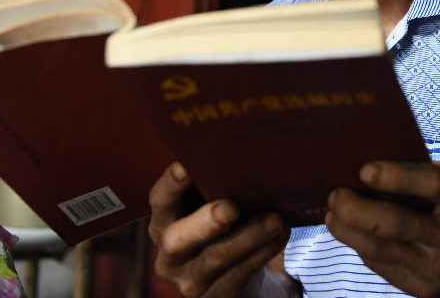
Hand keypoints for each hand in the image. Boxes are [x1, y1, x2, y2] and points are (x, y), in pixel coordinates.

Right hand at [148, 162, 291, 297]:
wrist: (236, 279)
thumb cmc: (223, 230)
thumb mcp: (211, 210)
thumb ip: (215, 189)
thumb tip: (244, 155)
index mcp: (164, 223)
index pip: (159, 202)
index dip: (170, 184)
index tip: (186, 164)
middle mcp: (169, 255)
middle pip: (177, 238)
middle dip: (204, 221)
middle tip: (230, 207)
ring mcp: (190, 280)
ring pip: (215, 258)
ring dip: (248, 236)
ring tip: (275, 218)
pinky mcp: (215, 297)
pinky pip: (239, 274)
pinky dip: (263, 252)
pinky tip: (280, 235)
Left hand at [324, 161, 439, 297]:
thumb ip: (427, 175)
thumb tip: (374, 161)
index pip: (434, 185)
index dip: (397, 176)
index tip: (365, 170)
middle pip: (396, 224)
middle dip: (356, 208)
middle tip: (335, 194)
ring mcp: (439, 269)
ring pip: (380, 250)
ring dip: (347, 230)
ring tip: (332, 213)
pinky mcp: (423, 290)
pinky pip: (382, 267)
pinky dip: (361, 246)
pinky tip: (349, 231)